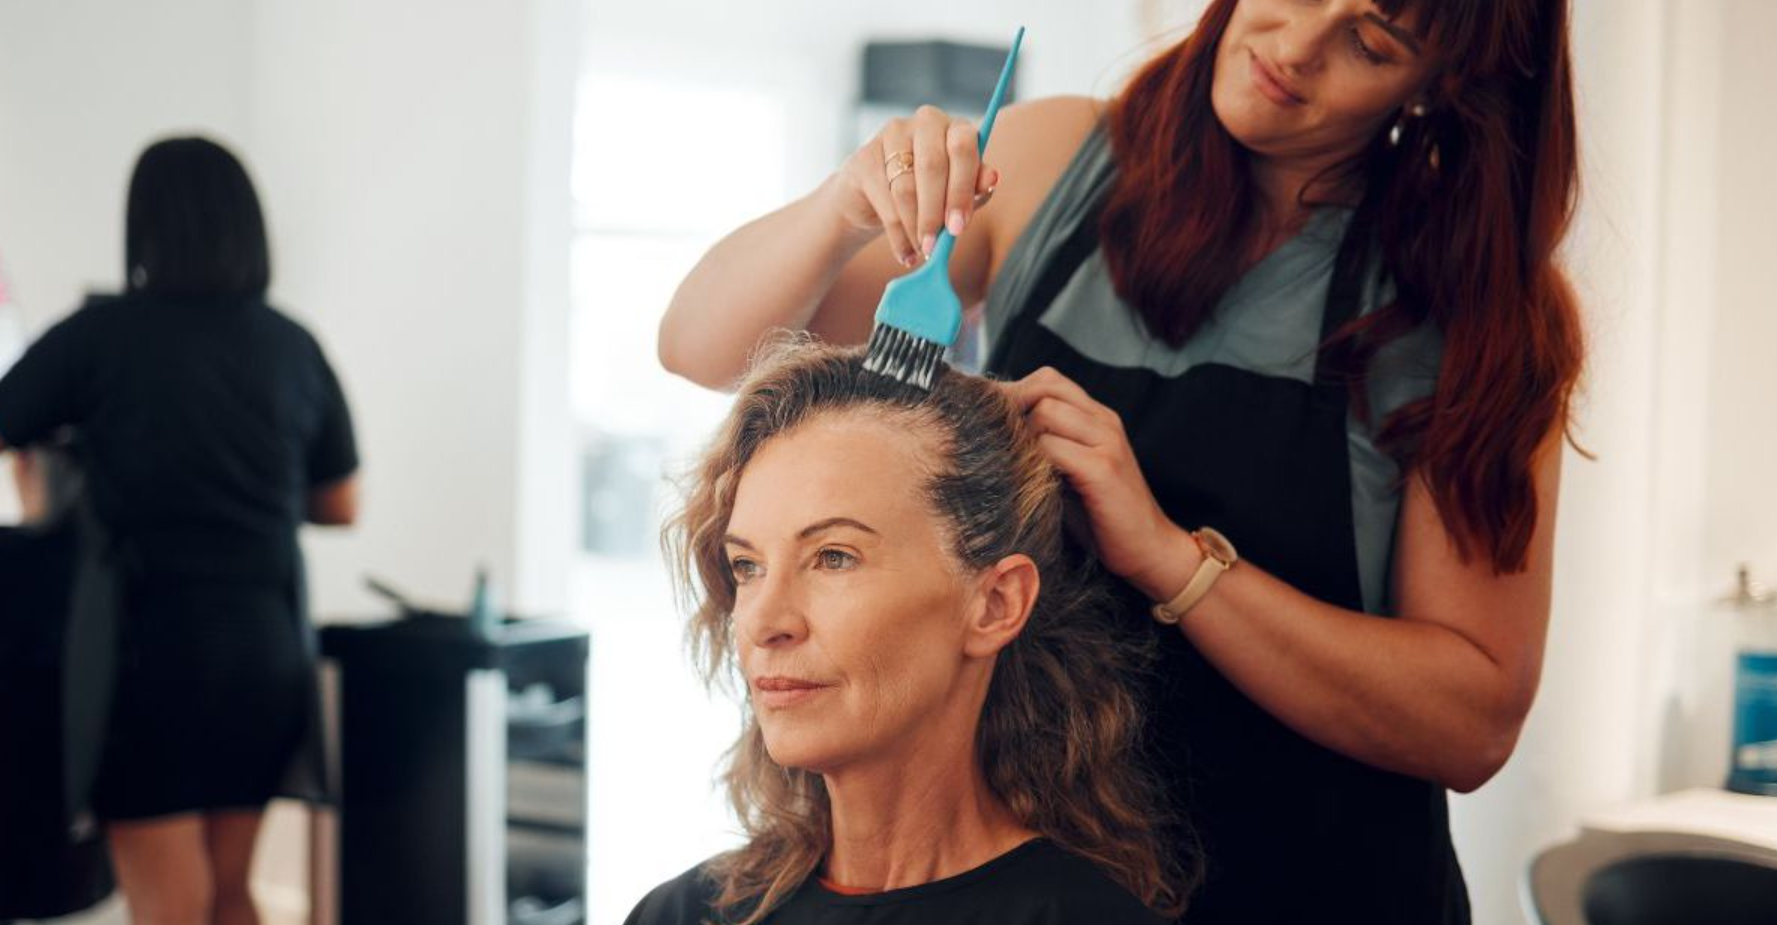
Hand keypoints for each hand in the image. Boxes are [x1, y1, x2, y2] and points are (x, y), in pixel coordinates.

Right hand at [827, 105, 1000, 267]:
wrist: (878, 200)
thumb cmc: (930, 194)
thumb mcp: (957, 194)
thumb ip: (975, 188)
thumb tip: (991, 180)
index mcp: (956, 127)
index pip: (963, 147)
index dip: (961, 189)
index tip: (958, 226)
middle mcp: (925, 122)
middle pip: (931, 166)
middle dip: (935, 212)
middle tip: (936, 245)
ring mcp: (892, 135)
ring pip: (905, 188)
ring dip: (915, 227)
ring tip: (923, 250)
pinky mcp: (865, 157)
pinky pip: (884, 201)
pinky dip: (897, 234)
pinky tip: (906, 252)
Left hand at [1004, 367, 1202, 601]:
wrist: (1150, 549)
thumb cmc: (1103, 517)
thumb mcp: (1070, 472)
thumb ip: (1045, 447)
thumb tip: (995, 435)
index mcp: (1098, 417)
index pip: (1048, 380)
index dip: (1016, 395)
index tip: (993, 425)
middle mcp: (1105, 421)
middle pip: (1045, 387)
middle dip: (1013, 411)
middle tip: (998, 444)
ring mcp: (1107, 442)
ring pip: (1045, 412)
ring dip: (1023, 437)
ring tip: (1019, 467)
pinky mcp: (1103, 469)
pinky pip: (1053, 448)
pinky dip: (1035, 461)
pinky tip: (1033, 484)